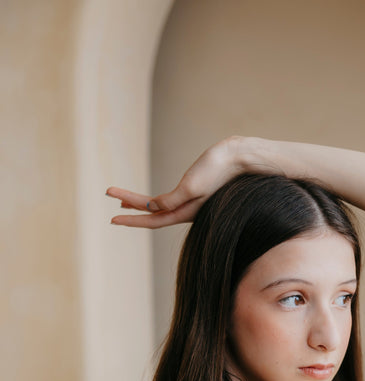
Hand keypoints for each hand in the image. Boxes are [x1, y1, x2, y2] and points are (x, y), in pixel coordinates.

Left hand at [106, 136, 243, 228]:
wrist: (240, 160)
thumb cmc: (218, 172)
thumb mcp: (192, 187)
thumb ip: (172, 200)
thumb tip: (152, 207)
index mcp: (185, 212)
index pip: (152, 219)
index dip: (131, 220)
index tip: (112, 218)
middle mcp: (186, 211)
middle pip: (151, 213)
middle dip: (129, 207)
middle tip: (108, 195)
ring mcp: (190, 203)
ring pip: (158, 207)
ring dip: (138, 204)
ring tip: (121, 203)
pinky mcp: (193, 192)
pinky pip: (167, 200)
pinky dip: (153, 199)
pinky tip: (147, 199)